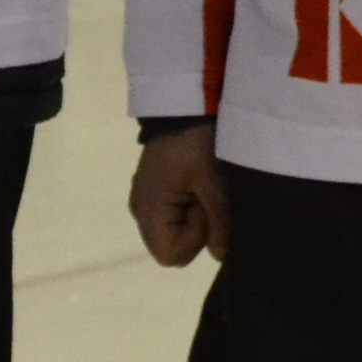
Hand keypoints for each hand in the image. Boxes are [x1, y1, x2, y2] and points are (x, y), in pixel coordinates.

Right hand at [132, 125, 229, 266]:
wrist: (186, 104)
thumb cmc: (197, 145)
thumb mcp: (215, 184)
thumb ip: (220, 225)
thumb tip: (221, 257)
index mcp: (148, 210)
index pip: (170, 255)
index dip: (194, 241)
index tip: (204, 210)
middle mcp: (140, 209)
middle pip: (171, 245)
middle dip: (195, 230)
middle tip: (205, 196)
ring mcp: (145, 198)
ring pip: (173, 230)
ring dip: (193, 217)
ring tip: (202, 186)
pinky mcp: (153, 187)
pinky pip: (171, 213)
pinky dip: (187, 205)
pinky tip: (195, 182)